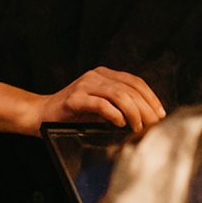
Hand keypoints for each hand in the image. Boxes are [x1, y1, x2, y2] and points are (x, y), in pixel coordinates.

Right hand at [38, 67, 165, 131]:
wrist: (41, 115)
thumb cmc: (72, 114)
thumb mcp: (100, 107)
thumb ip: (119, 106)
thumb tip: (146, 118)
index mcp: (104, 74)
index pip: (135, 82)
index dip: (151, 97)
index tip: (160, 114)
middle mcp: (96, 75)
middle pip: (130, 89)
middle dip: (146, 108)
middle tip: (153, 125)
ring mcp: (84, 85)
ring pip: (119, 95)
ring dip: (133, 113)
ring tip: (138, 127)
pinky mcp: (74, 98)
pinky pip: (101, 104)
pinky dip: (114, 114)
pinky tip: (120, 123)